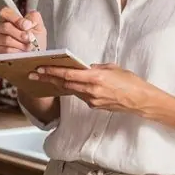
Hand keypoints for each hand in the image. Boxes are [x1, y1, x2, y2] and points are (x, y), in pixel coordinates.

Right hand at [0, 6, 45, 54]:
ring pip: (6, 39)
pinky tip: (21, 52)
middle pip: (6, 26)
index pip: (5, 12)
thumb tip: (26, 22)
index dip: (16, 20)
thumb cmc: (36, 41)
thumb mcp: (39, 26)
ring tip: (26, 47)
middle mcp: (0, 27)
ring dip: (20, 44)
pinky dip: (16, 52)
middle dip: (20, 34)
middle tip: (28, 38)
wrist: (35, 56)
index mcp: (10, 18)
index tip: (27, 26)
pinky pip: (5, 50)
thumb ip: (34, 18)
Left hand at [28, 62, 151, 113]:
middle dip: (48, 78)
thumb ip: (95, 68)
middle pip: (65, 83)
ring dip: (59, 83)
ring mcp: (92, 100)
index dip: (53, 71)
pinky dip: (73, 89)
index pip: (69, 74)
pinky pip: (80, 95)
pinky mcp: (94, 106)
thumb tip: (83, 68)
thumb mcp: (112, 68)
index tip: (40, 68)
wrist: (141, 100)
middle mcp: (91, 90)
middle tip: (33, 74)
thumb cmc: (130, 81)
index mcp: (96, 78)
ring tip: (45, 77)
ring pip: (71, 90)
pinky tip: (66, 85)